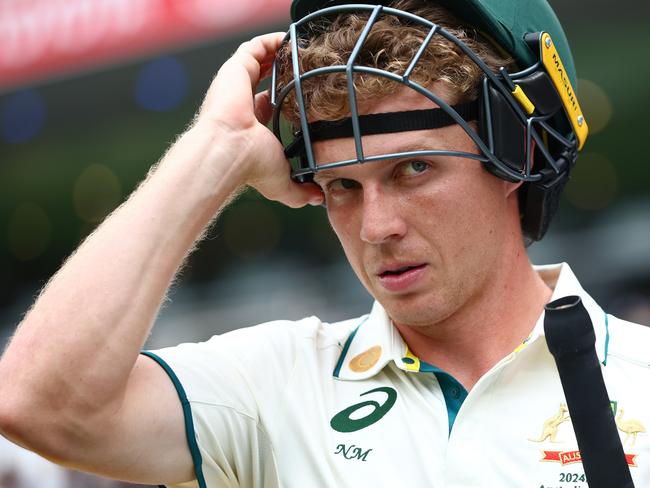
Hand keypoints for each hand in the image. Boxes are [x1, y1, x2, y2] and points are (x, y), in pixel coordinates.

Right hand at [196, 33, 323, 207]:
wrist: (227, 152)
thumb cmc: (250, 168)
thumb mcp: (282, 183)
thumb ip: (300, 192)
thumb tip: (318, 198)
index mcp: (251, 126)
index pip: (267, 104)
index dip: (284, 97)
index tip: (305, 93)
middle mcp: (242, 103)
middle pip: (263, 80)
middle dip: (283, 71)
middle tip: (308, 67)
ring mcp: (237, 85)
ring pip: (260, 61)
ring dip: (280, 53)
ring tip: (303, 49)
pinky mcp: (235, 69)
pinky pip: (255, 46)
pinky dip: (272, 40)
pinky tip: (291, 39)